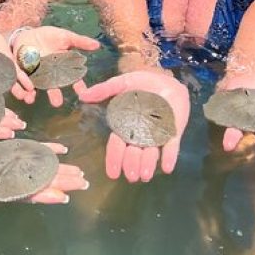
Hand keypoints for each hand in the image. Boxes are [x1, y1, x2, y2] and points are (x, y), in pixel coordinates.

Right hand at [0, 141, 87, 230]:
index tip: (63, 197)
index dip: (42, 195)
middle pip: (37, 181)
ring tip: (79, 171)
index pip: (23, 194)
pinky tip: (60, 150)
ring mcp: (7, 163)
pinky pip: (28, 150)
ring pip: (37, 167)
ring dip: (58, 169)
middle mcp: (5, 178)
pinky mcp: (4, 149)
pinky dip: (44, 149)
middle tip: (83, 182)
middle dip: (60, 181)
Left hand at [11, 27, 100, 106]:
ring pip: (35, 87)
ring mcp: (36, 75)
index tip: (82, 93)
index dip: (78, 86)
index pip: (72, 78)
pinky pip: (21, 82)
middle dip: (54, 95)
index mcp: (62, 67)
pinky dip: (20, 88)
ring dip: (33, 94)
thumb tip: (97, 45)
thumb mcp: (65, 36)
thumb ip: (79, 41)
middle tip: (57, 103)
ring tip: (31, 100)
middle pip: (53, 86)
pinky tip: (21, 93)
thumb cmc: (49, 36)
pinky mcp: (22, 72)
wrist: (28, 34)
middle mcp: (49, 74)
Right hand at [75, 70, 189, 182]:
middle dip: (131, 165)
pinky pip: (171, 146)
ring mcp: (156, 134)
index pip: (116, 145)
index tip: (112, 173)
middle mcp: (139, 135)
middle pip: (133, 153)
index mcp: (124, 126)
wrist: (166, 79)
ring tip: (144, 175)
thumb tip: (82, 94)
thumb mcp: (121, 84)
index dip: (113, 159)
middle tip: (130, 176)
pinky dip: (169, 156)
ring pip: (150, 153)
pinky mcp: (172, 132)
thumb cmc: (142, 84)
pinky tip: (167, 167)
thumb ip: (104, 90)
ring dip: (147, 164)